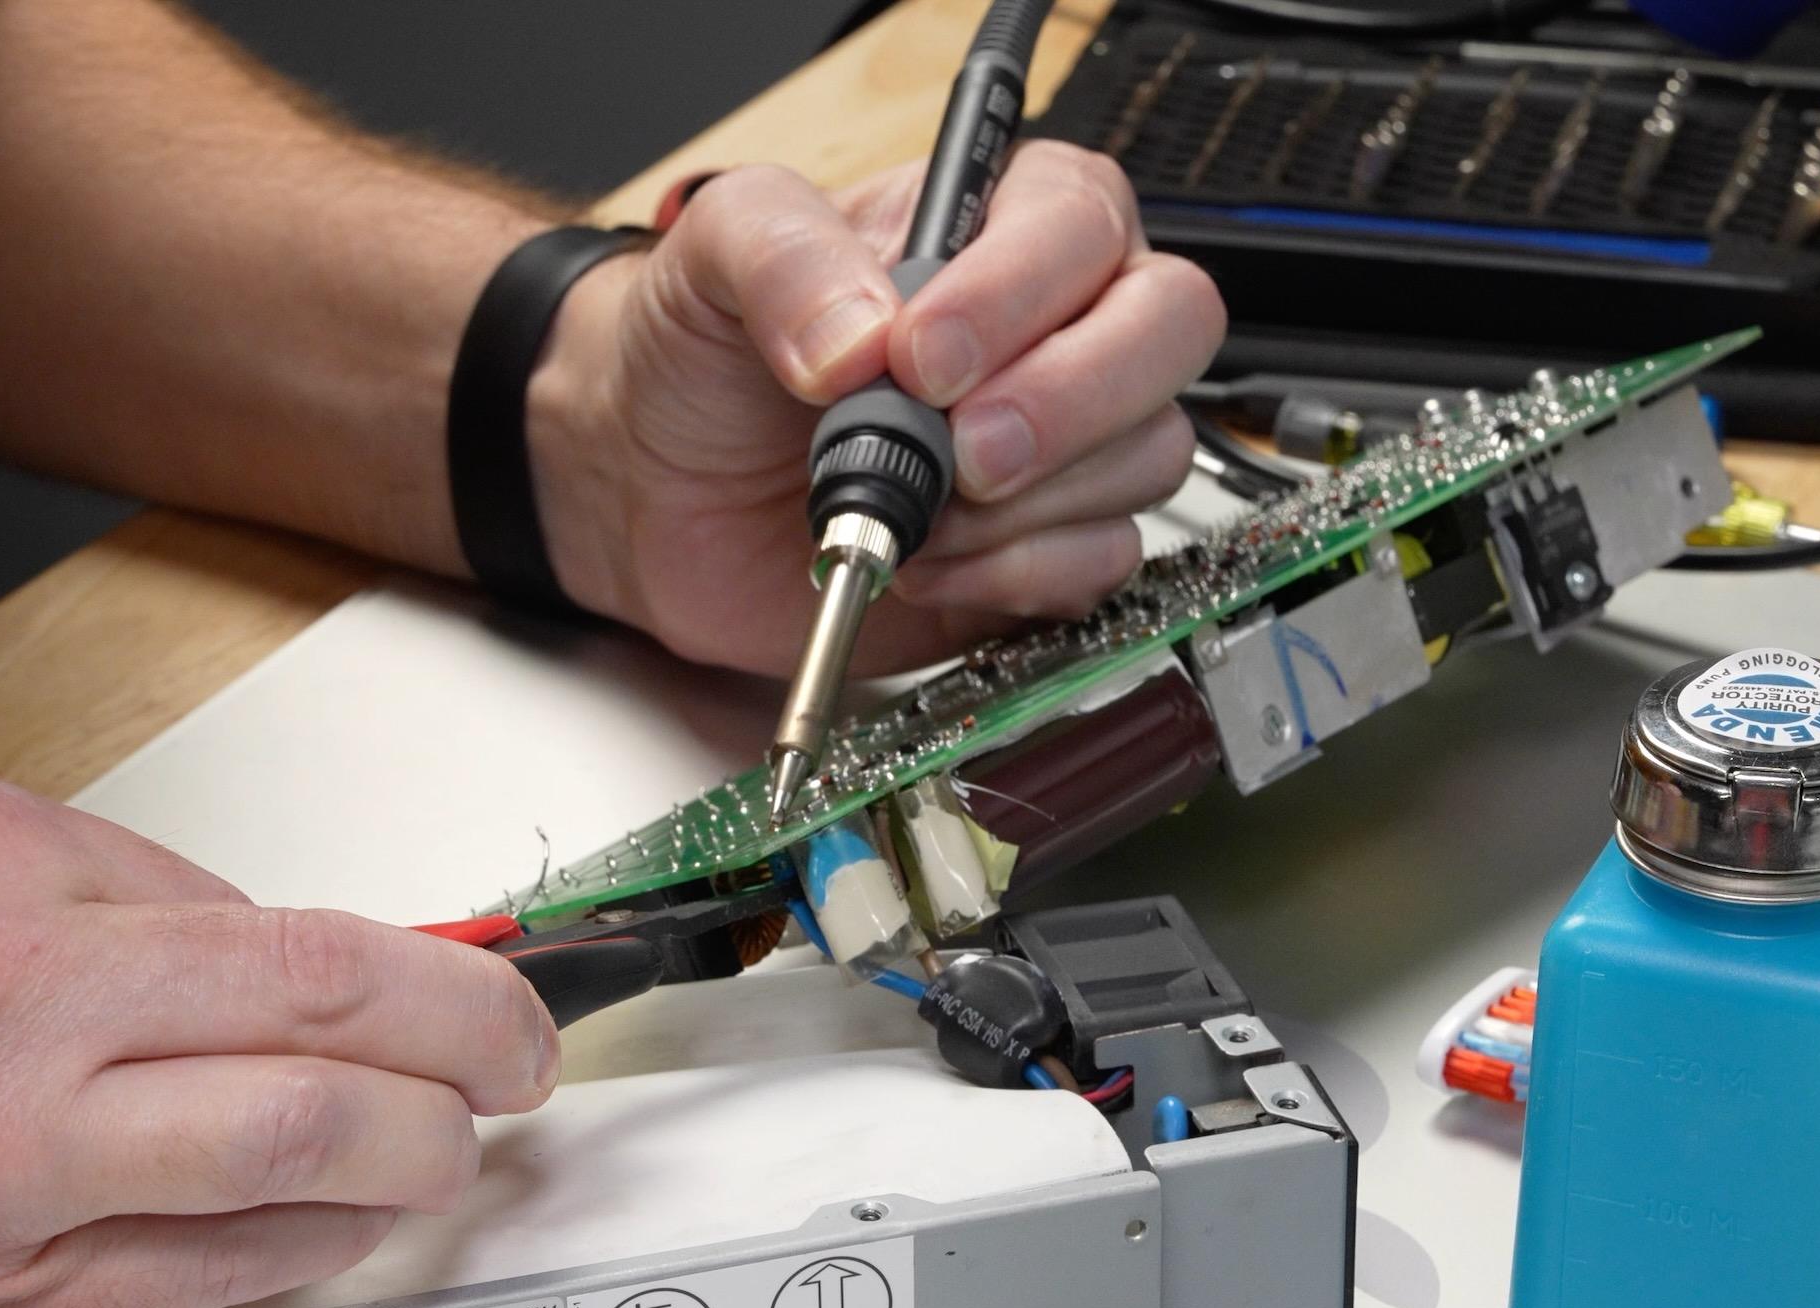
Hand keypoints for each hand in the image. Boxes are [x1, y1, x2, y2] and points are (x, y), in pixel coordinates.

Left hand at [529, 144, 1225, 675]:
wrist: (652, 484)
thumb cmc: (700, 351)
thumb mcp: (714, 251)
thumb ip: (782, 255)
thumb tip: (861, 333)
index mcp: (997, 220)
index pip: (1081, 225)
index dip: (1021, 296)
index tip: (923, 357)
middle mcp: (1054, 322)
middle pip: (1166, 331)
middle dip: (1071, 403)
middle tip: (964, 453)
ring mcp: (1061, 439)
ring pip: (1147, 455)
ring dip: (1030, 503)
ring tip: (914, 508)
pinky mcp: (1044, 544)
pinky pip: (1106, 561)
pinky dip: (1021, 574)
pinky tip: (931, 562)